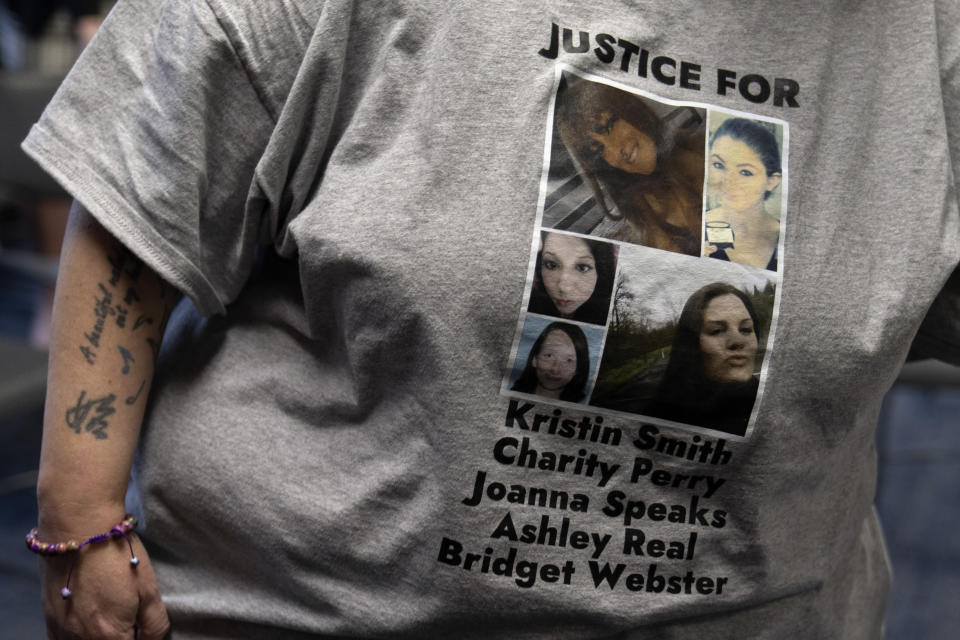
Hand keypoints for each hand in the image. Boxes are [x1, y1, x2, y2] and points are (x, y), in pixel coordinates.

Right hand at [40, 533, 168, 639]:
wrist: (78, 527)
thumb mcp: (148, 588)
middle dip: (122, 638)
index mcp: (109, 635)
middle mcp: (80, 639)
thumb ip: (154, 624)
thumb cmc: (117, 554)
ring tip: (112, 615)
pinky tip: (90, 622)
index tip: (143, 628)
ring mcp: (61, 630)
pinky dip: (78, 638)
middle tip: (131, 620)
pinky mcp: (48, 619)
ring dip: (100, 638)